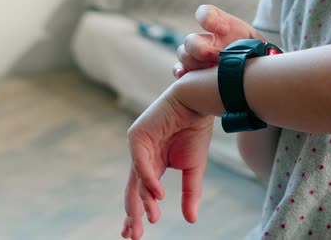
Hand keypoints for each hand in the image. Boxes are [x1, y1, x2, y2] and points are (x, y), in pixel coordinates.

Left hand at [122, 83, 213, 239]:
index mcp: (154, 164)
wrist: (198, 105)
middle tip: (133, 236)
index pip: (142, 192)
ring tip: (151, 218)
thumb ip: (190, 193)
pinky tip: (158, 195)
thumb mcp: (194, 170)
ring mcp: (138, 147)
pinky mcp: (137, 136)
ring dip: (143, 200)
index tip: (137, 235)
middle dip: (133, 213)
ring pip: (137, 179)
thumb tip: (191, 220)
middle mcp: (143, 157)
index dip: (139, 212)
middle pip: (133, 190)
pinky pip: (141, 163)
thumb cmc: (196, 132)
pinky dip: (149, 180)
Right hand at [173, 5, 263, 77]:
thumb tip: (252, 53)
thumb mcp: (259, 44)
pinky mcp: (193, 72)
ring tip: (209, 70)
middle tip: (216, 56)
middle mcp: (206, 40)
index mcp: (221, 26)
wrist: (256, 72)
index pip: (206, 14)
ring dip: (193, 62)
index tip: (225, 29)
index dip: (209, 19)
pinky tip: (186, 75)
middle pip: (191, 39)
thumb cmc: (257, 54)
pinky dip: (180, 72)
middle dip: (200, 48)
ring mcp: (197, 57)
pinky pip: (179, 69)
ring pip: (183, 54)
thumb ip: (252, 44)